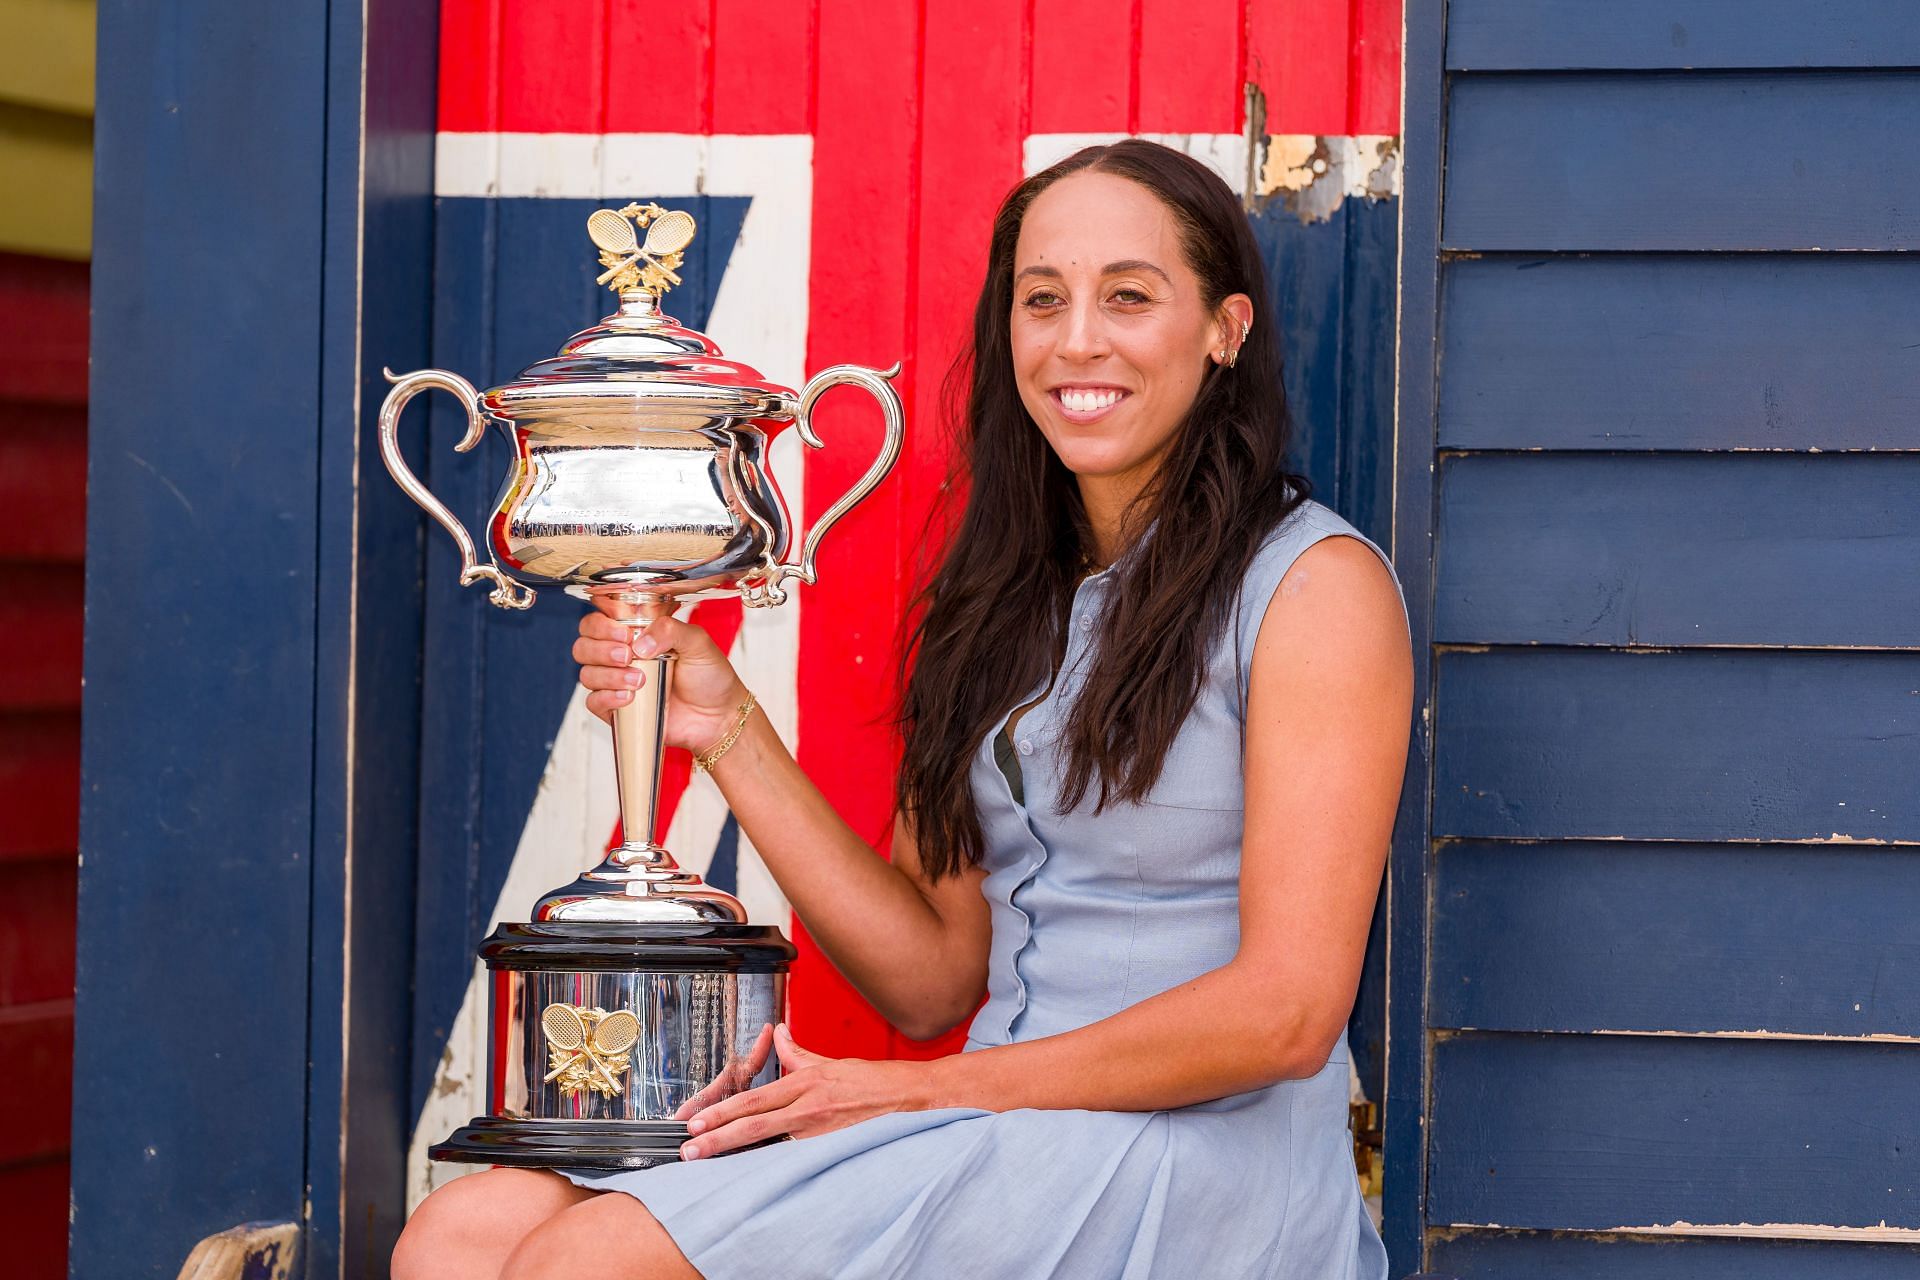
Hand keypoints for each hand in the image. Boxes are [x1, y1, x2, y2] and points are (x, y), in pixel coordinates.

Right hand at [572, 602, 749, 751]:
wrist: (718, 715)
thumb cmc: (709, 677)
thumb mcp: (697, 642)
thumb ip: (669, 629)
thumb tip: (640, 641)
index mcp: (635, 635)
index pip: (597, 623)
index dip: (601, 626)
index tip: (624, 634)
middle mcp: (621, 657)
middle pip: (583, 646)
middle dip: (600, 649)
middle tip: (627, 655)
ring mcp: (617, 684)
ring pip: (587, 674)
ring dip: (609, 675)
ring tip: (639, 680)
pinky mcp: (618, 710)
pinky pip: (594, 702)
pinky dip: (607, 698)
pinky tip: (629, 697)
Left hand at [679, 1024, 931, 1159]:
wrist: (910, 1098)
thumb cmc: (874, 1082)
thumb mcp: (831, 1062)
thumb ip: (799, 1053)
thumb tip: (779, 1034)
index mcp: (806, 1082)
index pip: (754, 1098)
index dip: (722, 1110)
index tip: (696, 1121)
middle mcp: (808, 1107)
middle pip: (753, 1122)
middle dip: (717, 1136)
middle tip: (689, 1148)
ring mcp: (819, 1130)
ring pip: (769, 1142)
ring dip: (736, 1152)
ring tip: (708, 1161)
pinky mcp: (831, 1147)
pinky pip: (793, 1156)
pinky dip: (769, 1164)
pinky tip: (749, 1173)